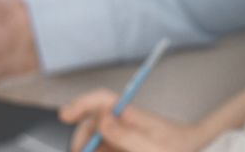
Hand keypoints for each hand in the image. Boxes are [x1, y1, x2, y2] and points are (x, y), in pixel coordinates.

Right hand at [61, 90, 209, 151]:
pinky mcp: (124, 147)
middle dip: (82, 138)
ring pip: (96, 140)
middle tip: (80, 151)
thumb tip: (102, 118)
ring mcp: (124, 136)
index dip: (81, 103)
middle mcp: (125, 123)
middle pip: (92, 123)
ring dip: (90, 147)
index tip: (65, 115)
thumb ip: (126, 134)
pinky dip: (99, 151)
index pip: (102, 99)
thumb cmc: (179, 149)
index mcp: (132, 115)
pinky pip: (105, 148)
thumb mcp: (153, 148)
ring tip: (91, 151)